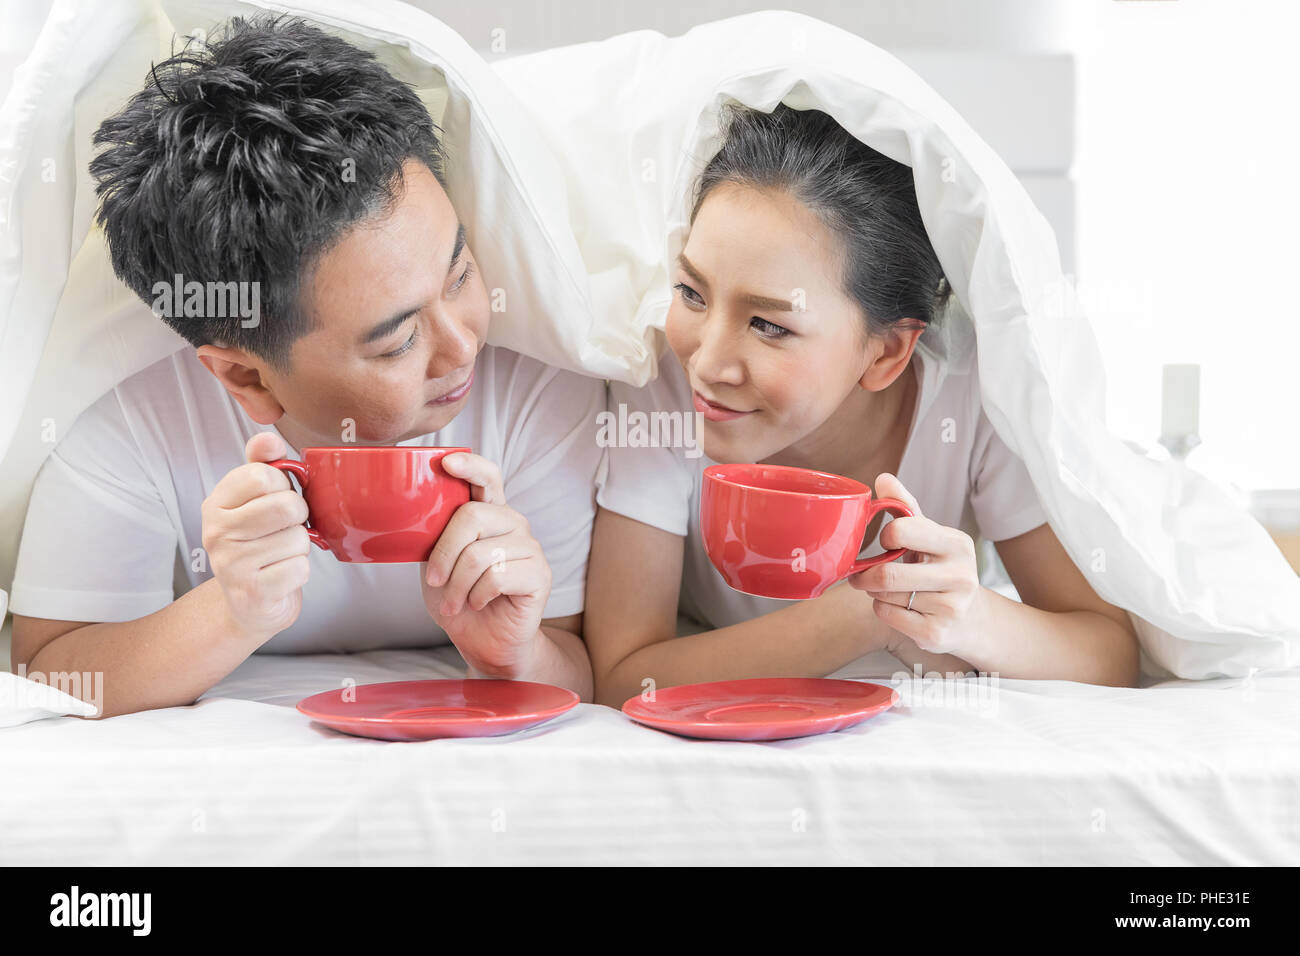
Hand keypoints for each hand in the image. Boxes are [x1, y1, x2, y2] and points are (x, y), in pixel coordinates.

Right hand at [200, 431, 311, 642]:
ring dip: (300, 547)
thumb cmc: (258, 543)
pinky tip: (281, 574)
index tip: (276, 498)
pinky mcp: (252, 593)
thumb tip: (267, 438)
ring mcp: (230, 565)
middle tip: (286, 527)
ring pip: (297, 538)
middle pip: (286, 505)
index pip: (260, 474)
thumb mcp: (255, 501)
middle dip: (299, 516)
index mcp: (216, 504)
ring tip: (281, 553)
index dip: (283, 485)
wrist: (250, 603)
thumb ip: (262, 465)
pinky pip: (300, 568)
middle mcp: (216, 532)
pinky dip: (300, 571)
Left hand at [420, 452, 550, 675]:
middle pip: (473, 515)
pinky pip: (497, 577)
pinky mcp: (540, 574)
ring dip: (458, 585)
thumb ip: (433, 536)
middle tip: (434, 581)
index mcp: (489, 514)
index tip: (446, 462)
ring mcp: (530, 547)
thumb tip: (404, 513)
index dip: (470, 465)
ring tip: (455, 602)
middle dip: (444, 553)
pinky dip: (477, 596)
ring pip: (481, 553)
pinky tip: (479, 604)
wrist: (484, 642)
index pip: (487, 476)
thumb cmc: (459, 600)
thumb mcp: (435, 563)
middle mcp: (513, 523)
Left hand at [847, 472, 983, 656]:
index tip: (884, 542)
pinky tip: (897, 606)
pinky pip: (887, 616)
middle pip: (887, 574)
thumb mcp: (929, 534)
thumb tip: (883, 478)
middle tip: (861, 574)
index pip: (903, 530)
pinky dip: (881, 609)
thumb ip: (905, 505)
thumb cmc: (940, 567)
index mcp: (956, 543)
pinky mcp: (937, 634)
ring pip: (884, 596)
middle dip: (866, 574)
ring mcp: (951, 608)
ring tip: (887, 590)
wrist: (969, 617)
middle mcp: (960, 576)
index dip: (884, 537)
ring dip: (875, 593)